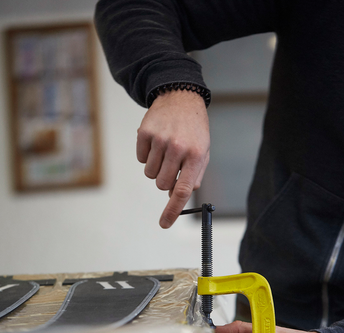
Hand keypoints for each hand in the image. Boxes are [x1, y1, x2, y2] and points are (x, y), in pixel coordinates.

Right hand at [137, 90, 209, 227]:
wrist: (180, 97)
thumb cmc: (193, 128)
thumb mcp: (203, 150)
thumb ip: (194, 174)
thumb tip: (178, 194)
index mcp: (196, 155)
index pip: (182, 190)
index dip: (172, 210)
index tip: (164, 224)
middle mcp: (178, 148)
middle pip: (162, 184)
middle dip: (165, 181)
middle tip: (172, 166)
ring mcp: (160, 140)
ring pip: (149, 173)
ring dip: (155, 168)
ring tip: (165, 151)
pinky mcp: (145, 134)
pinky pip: (141, 159)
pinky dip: (147, 155)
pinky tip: (156, 141)